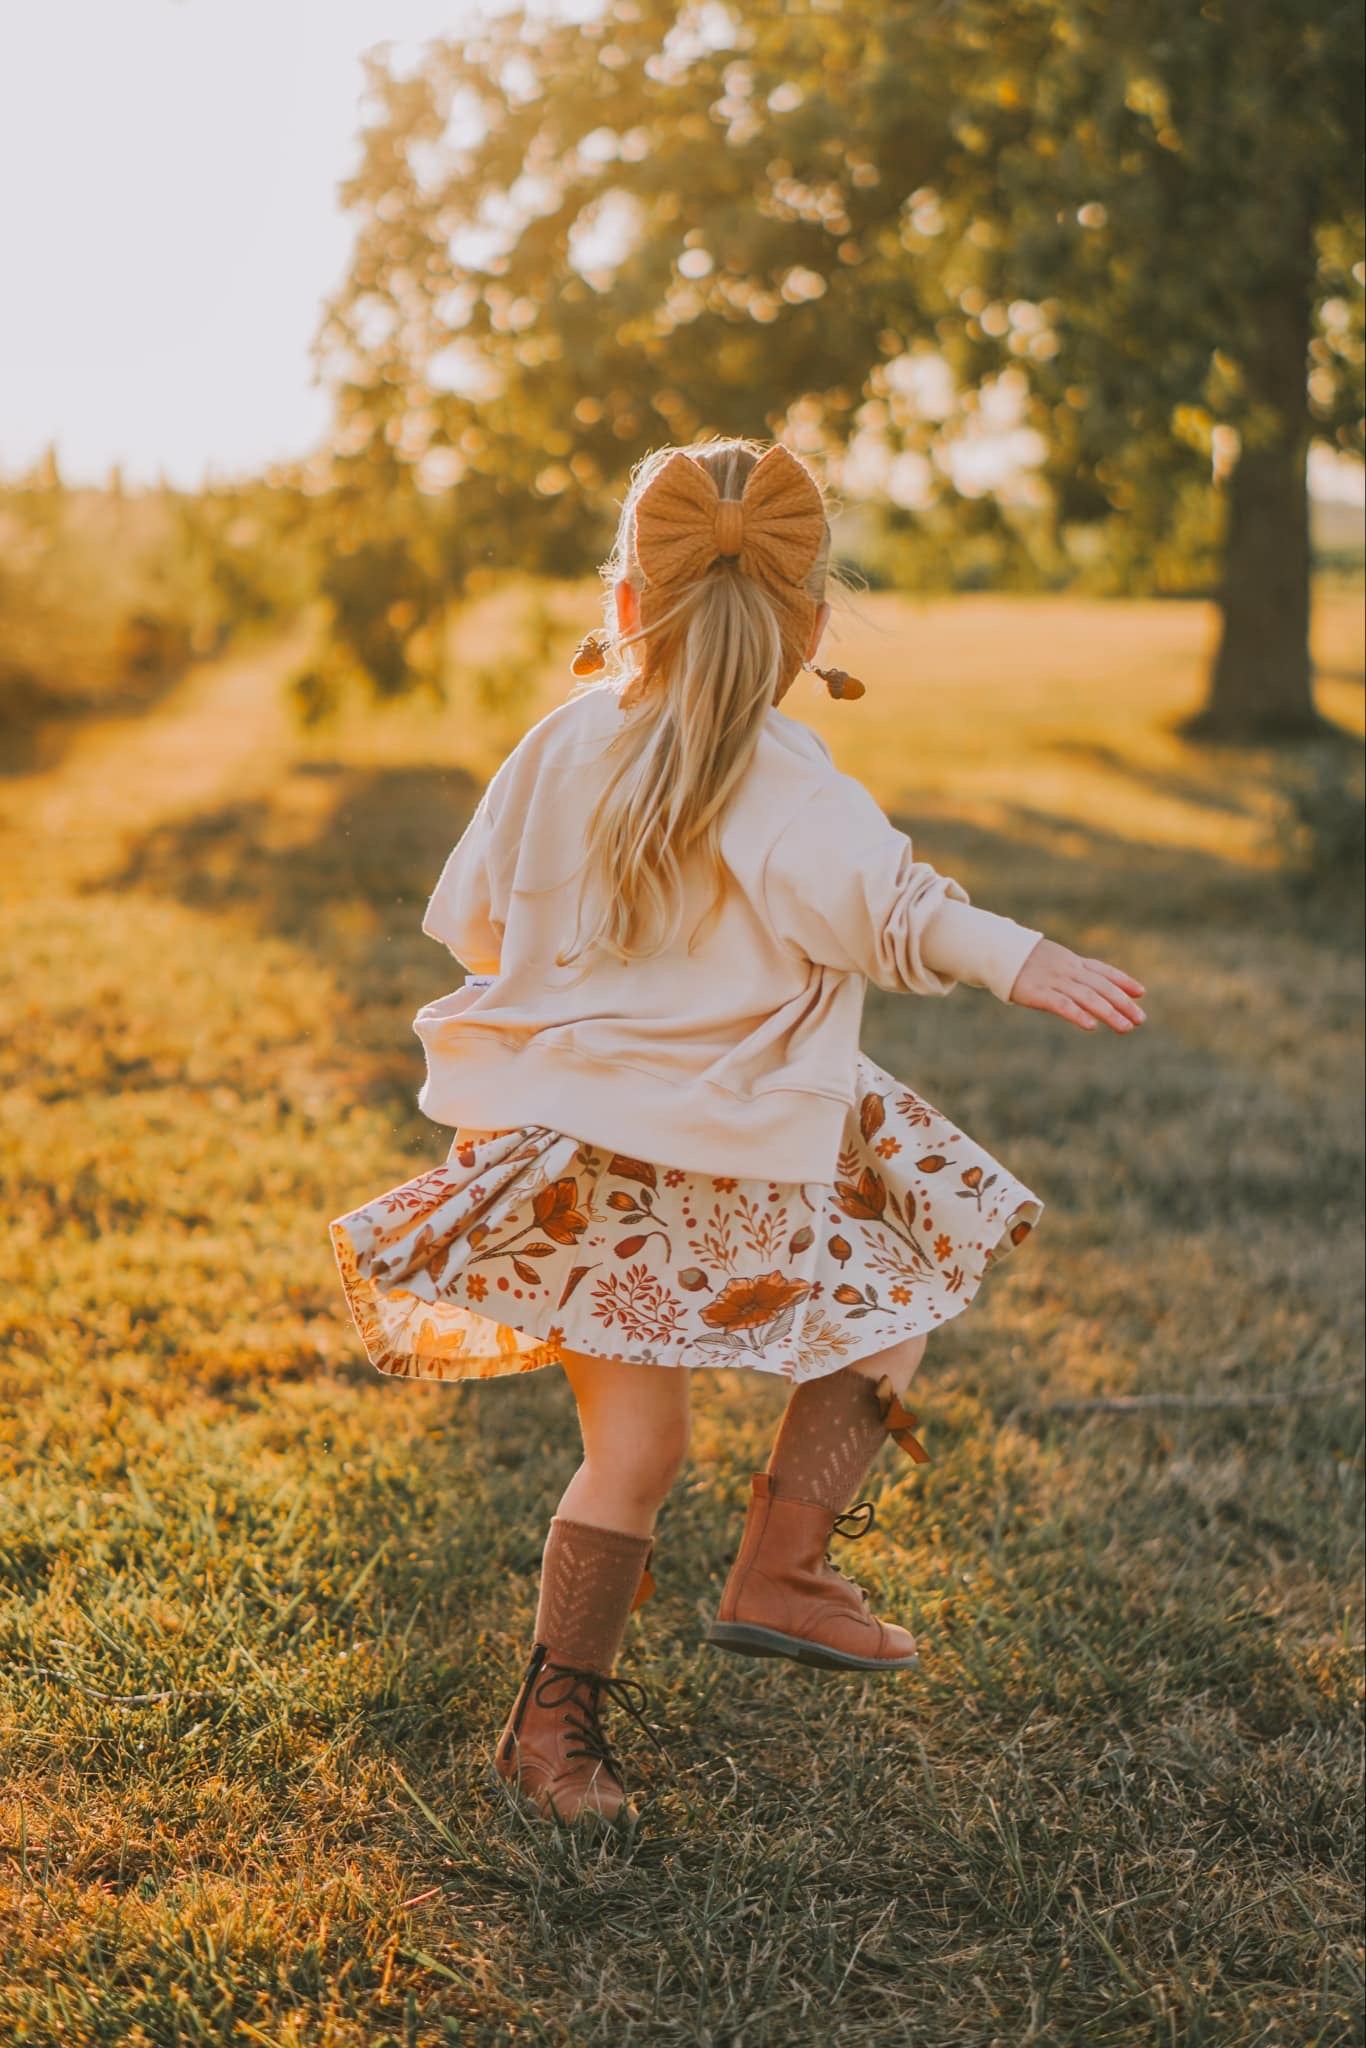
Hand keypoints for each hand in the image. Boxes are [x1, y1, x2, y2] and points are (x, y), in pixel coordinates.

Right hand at [1008, 938, 1145, 1032]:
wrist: (996, 951)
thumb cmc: (1023, 960)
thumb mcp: (1052, 960)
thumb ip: (1070, 970)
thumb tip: (1085, 983)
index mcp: (1072, 962)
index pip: (1103, 971)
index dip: (1123, 981)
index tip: (1141, 992)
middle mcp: (1068, 970)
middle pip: (1101, 987)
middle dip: (1123, 1004)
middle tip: (1140, 1019)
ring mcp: (1054, 981)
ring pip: (1088, 997)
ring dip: (1109, 1013)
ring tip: (1126, 1027)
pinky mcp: (1037, 993)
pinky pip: (1061, 1005)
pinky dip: (1077, 1015)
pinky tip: (1091, 1026)